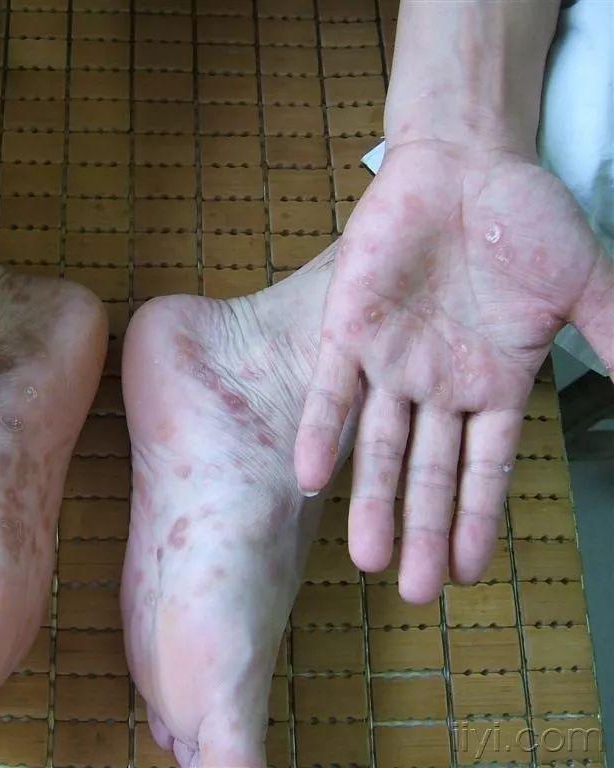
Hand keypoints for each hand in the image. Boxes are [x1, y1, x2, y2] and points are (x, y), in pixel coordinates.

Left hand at [294, 140, 612, 601]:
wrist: (464, 162)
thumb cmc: (525, 221)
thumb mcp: (587, 285)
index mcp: (491, 384)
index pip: (483, 468)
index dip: (477, 519)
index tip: (469, 574)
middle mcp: (437, 384)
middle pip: (427, 472)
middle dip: (422, 530)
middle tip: (413, 591)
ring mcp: (390, 360)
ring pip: (376, 444)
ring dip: (371, 498)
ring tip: (365, 558)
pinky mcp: (348, 328)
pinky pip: (332, 388)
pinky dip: (322, 429)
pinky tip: (311, 474)